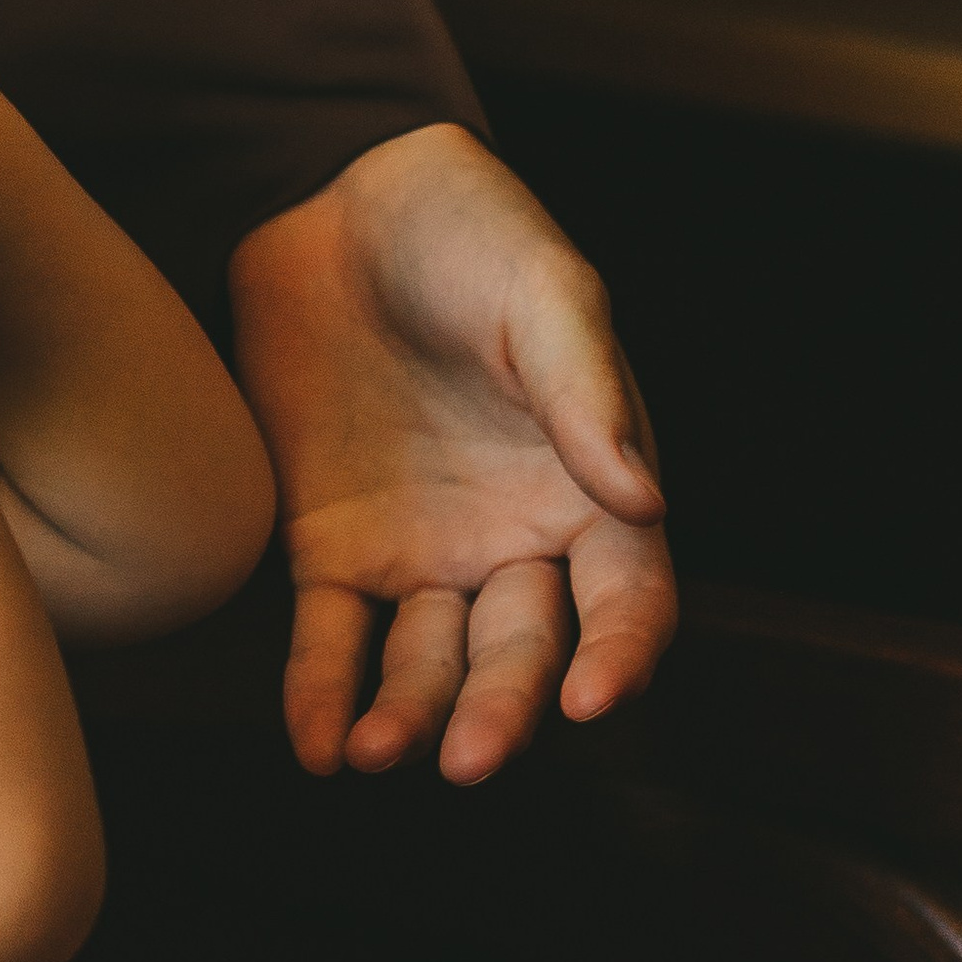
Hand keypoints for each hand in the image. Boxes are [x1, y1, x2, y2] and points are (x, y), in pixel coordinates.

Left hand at [229, 125, 675, 786]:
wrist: (333, 203)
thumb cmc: (469, 235)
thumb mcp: (548, 295)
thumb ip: (587, 394)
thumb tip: (643, 496)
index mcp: (592, 489)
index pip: (627, 600)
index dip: (619, 656)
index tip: (594, 698)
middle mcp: (513, 541)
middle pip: (521, 653)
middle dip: (500, 711)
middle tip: (472, 758)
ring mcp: (422, 553)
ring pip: (427, 664)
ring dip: (407, 718)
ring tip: (375, 752)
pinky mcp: (333, 549)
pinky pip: (332, 639)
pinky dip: (323, 695)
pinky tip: (318, 744)